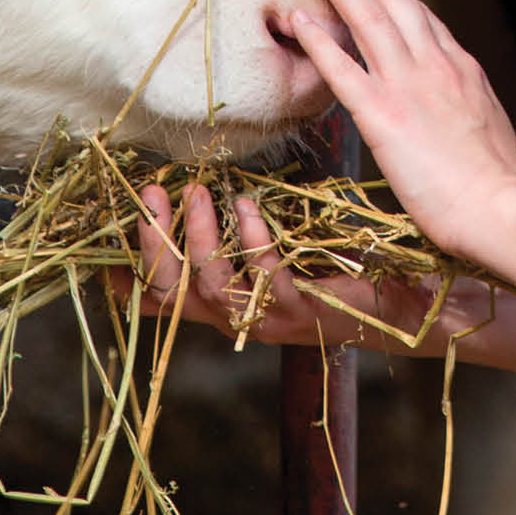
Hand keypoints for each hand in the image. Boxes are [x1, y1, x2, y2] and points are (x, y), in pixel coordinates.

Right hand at [121, 178, 454, 351]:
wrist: (414, 305)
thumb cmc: (344, 268)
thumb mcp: (280, 248)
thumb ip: (236, 231)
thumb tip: (192, 196)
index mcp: (230, 304)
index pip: (162, 299)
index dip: (129, 275)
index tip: (101, 243)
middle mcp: (242, 319)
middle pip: (175, 295)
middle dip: (154, 245)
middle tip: (149, 194)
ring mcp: (272, 321)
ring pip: (213, 290)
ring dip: (198, 239)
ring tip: (196, 193)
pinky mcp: (308, 313)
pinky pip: (267, 282)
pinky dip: (252, 242)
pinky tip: (247, 208)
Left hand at [283, 0, 515, 263]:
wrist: (505, 211)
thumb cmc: (500, 187)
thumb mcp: (488, 128)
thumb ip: (464, 106)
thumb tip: (451, 106)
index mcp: (460, 66)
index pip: (416, 11)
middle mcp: (434, 63)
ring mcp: (408, 85)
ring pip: (366, 13)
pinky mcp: (383, 115)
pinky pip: (342, 68)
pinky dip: (318, 39)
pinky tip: (297, 20)